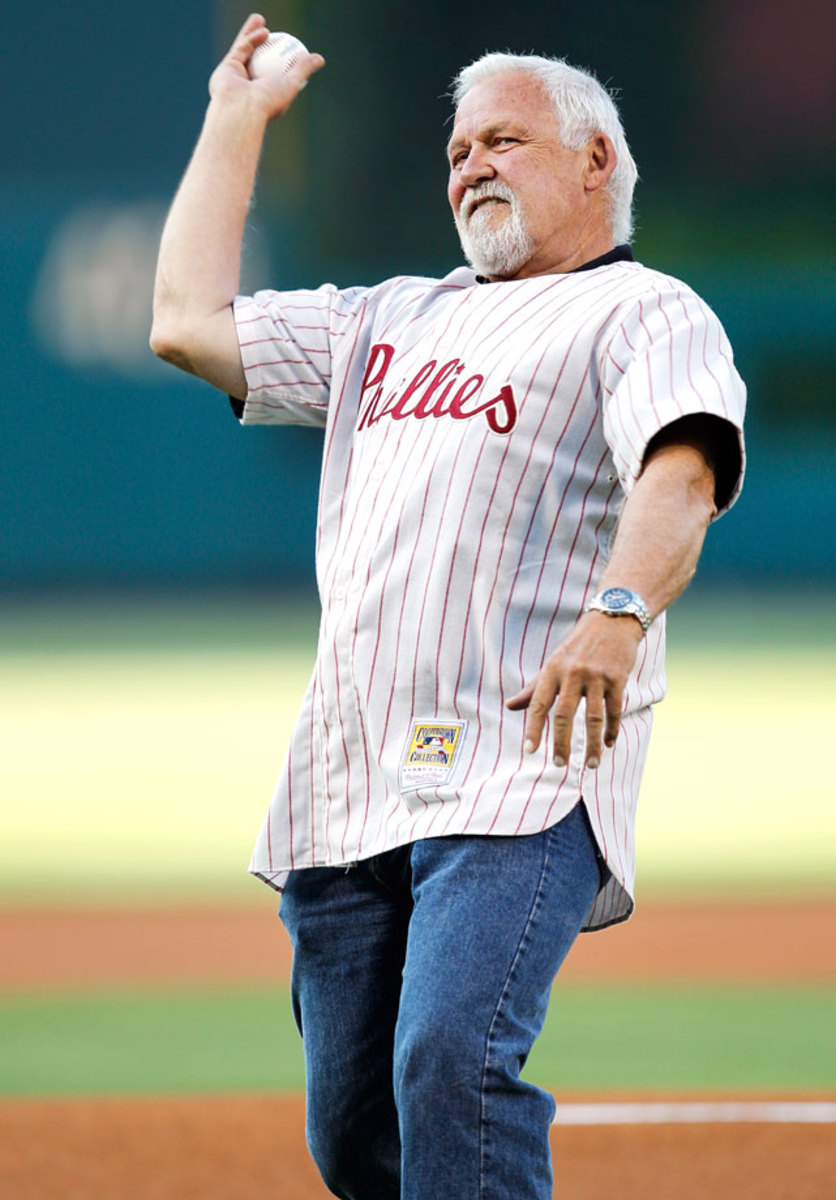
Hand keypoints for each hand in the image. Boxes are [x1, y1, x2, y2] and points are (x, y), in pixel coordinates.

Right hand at [209, 13, 324, 120]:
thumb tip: (319, 58)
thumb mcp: (291, 84)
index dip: (283, 59)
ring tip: (262, 21)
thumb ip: (303, 70)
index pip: (276, 73)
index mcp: (266, 94)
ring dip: (254, 33)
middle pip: (259, 59)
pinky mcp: (227, 67)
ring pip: (247, 50)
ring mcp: (238, 77)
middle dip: (265, 44)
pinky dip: (252, 38)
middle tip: (275, 33)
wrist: (241, 109)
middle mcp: (250, 86)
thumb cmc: (268, 101)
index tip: (291, 46)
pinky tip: (264, 30)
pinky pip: (242, 48)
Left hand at [506, 612, 642, 769]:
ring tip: (591, 765)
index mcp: (552, 669)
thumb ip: (533, 688)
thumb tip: (509, 706)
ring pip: (592, 717)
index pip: (538, 703)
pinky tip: (609, 744)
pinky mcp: (617, 678)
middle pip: (563, 715)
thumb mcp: (553, 663)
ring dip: (592, 745)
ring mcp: (596, 675)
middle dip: (561, 743)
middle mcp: (572, 672)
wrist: (612, 621)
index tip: (529, 750)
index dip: (532, 728)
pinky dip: (612, 730)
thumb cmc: (578, 647)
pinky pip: (614, 710)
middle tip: (559, 764)